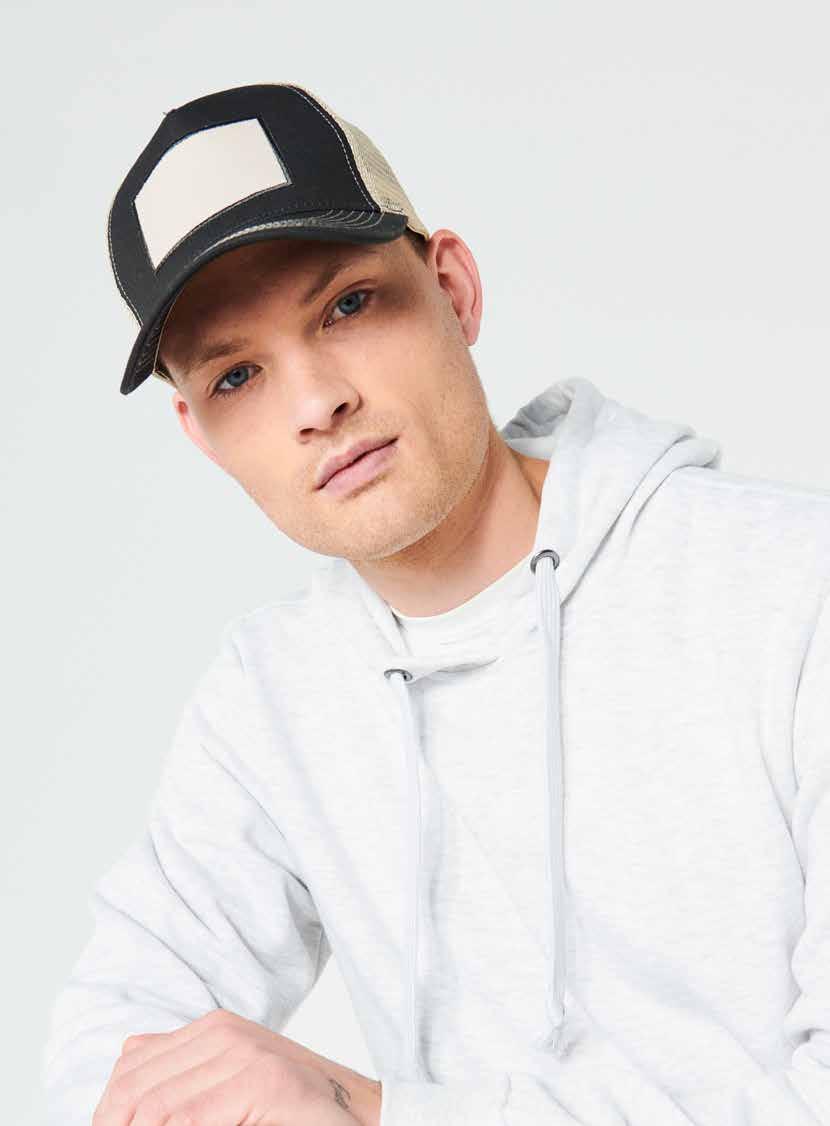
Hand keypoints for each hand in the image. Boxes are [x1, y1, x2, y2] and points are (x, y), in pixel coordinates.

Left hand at [92, 1008, 382, 1124]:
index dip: (107, 1113)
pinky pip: (193, 1120)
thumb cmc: (292, 1112)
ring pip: (158, 1109)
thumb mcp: (230, 1081)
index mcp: (212, 1028)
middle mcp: (225, 1033)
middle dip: (118, 1125)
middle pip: (136, 1090)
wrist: (358, 1117)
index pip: (129, 1069)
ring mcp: (247, 1054)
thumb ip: (184, 1068)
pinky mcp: (266, 1083)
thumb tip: (126, 1058)